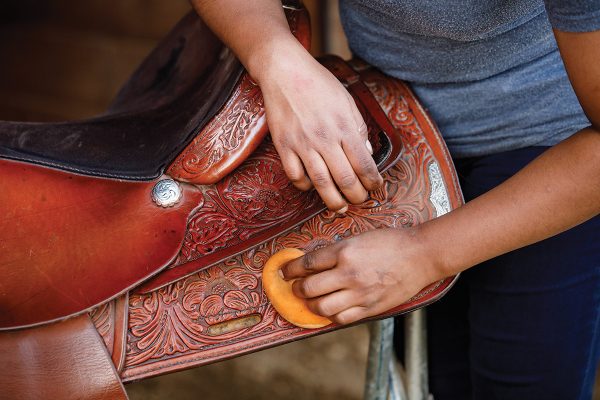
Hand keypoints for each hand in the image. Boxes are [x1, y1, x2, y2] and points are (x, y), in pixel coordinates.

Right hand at [254, 43, 382, 210]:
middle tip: (360, 200)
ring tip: (341, 207)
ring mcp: (302, 144)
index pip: (364, 163)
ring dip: (333, 200)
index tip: (376, 188)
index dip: (373, 182)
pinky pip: (295, 176)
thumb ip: (358, 129)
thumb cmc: (318, 84)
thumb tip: (367, 154)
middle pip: (345, 179)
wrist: (284, 71)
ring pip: (321, 183)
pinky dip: (305, 186)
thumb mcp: (347, 101)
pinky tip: (312, 185)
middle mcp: (324, 138)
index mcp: (344, 126)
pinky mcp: (283, 146)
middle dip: (356, 196)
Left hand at [280, 227, 446, 324]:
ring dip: (310, 305)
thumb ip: (335, 252)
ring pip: (322, 308)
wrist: (420, 255)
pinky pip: (342, 319)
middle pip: (309, 288)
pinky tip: (330, 309)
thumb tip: (312, 264)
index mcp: (345, 251)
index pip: (307, 263)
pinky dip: (330, 316)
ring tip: (310, 300)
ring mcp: (360, 293)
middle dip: (297, 289)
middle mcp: (349, 273)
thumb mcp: (358, 238)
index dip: (291, 269)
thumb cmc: (390, 242)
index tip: (284, 271)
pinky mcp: (370, 308)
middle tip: (295, 287)